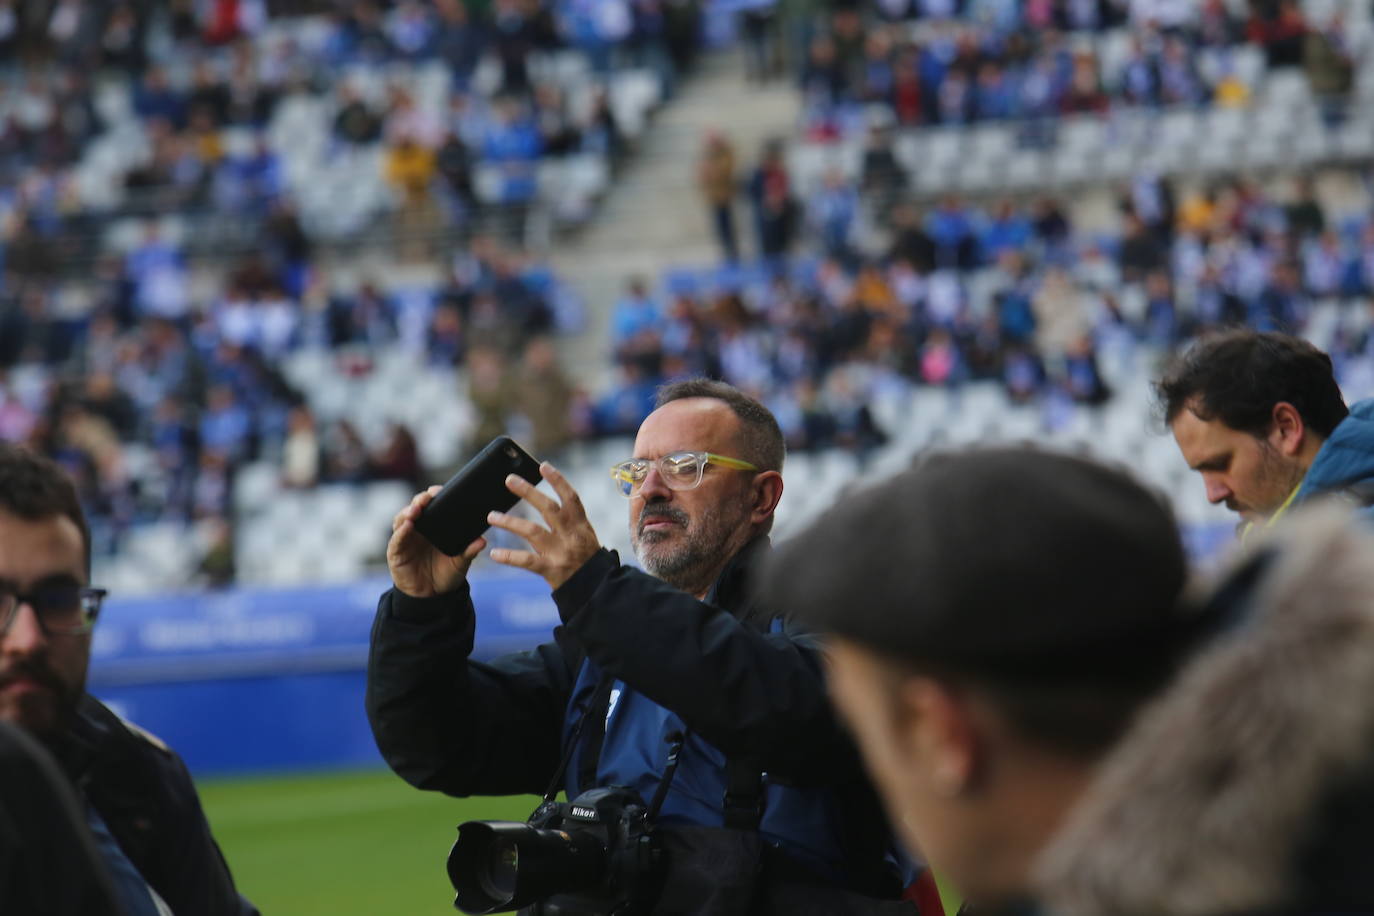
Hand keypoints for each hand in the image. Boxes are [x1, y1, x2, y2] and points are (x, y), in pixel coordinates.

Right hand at [387, 486, 484, 597]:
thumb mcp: (461, 562)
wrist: (432, 597)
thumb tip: (482, 540)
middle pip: (415, 508)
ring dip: (409, 512)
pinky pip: (396, 539)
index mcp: (433, 527)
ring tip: (417, 509)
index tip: (441, 490)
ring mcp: (405, 539)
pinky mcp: (396, 553)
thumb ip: (469, 551)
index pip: (431, 506)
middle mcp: (417, 529)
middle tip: (429, 496)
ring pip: (402, 519)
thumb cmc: (446, 574)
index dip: (434, 496)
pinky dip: (401, 532)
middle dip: (421, 500)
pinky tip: (408, 526)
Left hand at [486, 463, 599, 590]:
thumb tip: (544, 501)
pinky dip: (510, 557)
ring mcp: (561, 552)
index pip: (571, 498)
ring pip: (532, 532)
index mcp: (581, 525)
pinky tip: (495, 553)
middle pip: (548, 508)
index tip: (543, 466)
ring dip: (510, 522)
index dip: (558, 480)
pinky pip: (527, 561)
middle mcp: (571, 535)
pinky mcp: (551, 570)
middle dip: (528, 492)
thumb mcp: (585, 536)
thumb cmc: (587, 561)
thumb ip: (569, 521)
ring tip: (492, 516)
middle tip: (509, 480)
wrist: (597, 589)